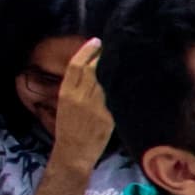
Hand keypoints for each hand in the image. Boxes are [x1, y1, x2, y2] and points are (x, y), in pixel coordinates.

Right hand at [48, 38, 114, 166]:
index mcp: (66, 93)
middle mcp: (79, 97)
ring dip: (114, 69)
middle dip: (103, 55)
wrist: (74, 152)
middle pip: (93, 69)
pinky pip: (116, 97)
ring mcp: (94, 106)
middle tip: (113, 47)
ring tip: (123, 60)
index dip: (86, 51)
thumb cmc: (69, 129)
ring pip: (106, 81)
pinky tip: (128, 80)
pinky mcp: (107, 117)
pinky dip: (121, 87)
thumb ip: (75, 88)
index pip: (76, 66)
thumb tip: (90, 70)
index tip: (96, 41)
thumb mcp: (65, 105)